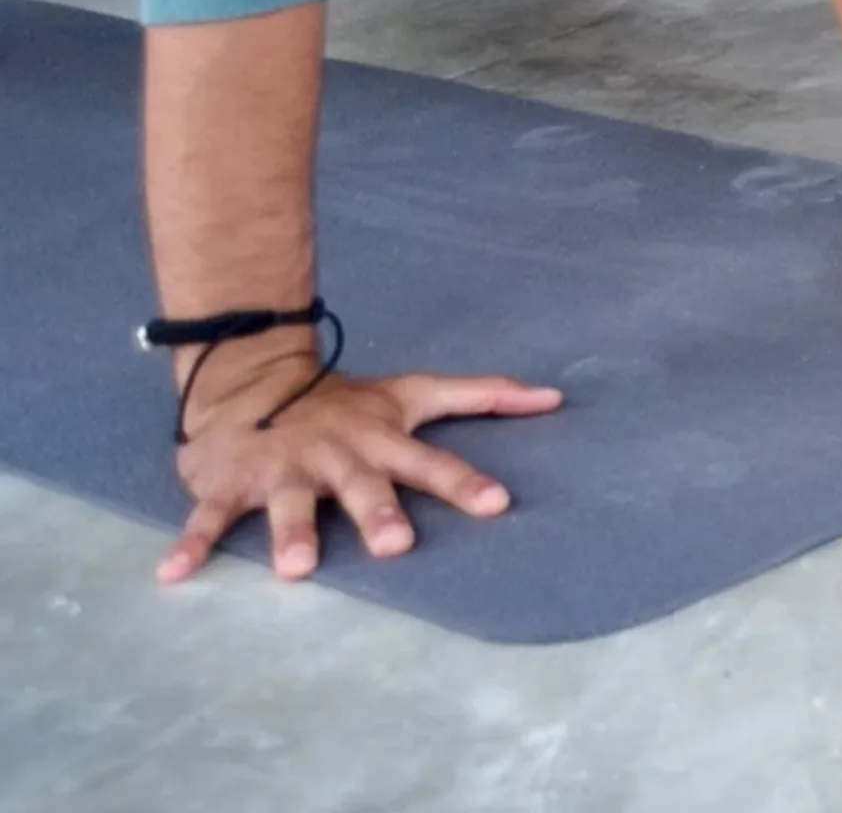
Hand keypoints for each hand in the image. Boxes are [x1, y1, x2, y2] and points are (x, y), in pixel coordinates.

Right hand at [160, 350, 562, 586]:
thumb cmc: (345, 402)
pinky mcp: (228, 483)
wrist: (252, 377)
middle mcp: (334, 457)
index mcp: (379, 441)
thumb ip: (483, 397)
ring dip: (291, 534)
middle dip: (378, 514)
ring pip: (287, 505)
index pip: (430, 463)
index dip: (464, 482)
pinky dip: (190, 544)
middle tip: (397, 547)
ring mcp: (280, 470)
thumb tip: (554, 397)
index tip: (497, 504)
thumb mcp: (413, 394)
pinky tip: (174, 575)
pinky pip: (206, 516)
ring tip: (298, 570)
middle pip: (361, 487)